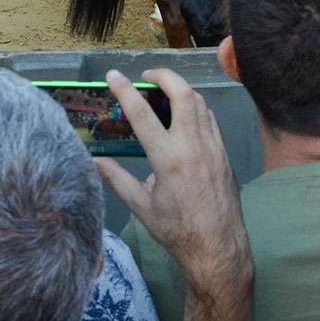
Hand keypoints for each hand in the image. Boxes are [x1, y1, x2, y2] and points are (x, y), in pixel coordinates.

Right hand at [93, 68, 250, 280]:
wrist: (217, 245)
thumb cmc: (176, 229)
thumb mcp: (141, 206)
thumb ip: (117, 179)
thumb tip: (94, 161)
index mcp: (168, 158)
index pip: (142, 114)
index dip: (125, 90)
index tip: (114, 76)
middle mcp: (192, 145)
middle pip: (182, 93)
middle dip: (164, 75)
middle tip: (147, 75)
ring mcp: (213, 146)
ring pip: (200, 102)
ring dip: (181, 90)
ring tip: (163, 91)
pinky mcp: (224, 152)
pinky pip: (210, 119)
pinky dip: (196, 108)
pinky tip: (184, 115)